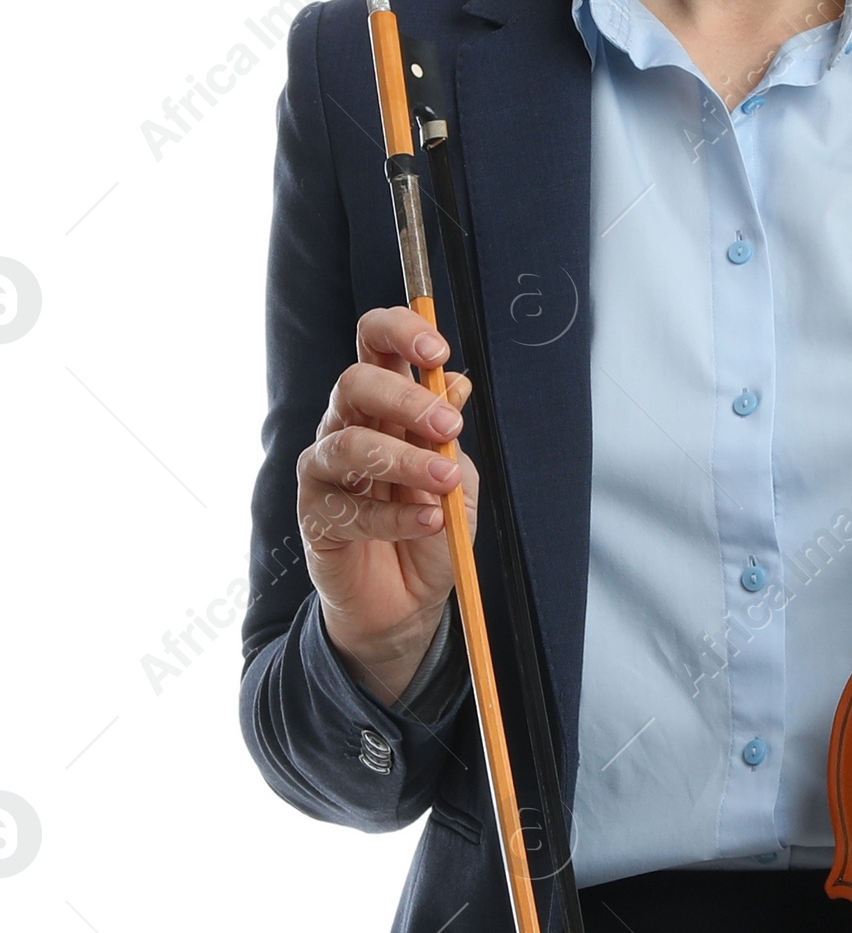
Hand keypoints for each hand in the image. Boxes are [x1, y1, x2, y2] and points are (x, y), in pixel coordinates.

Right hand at [296, 306, 479, 703]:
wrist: (408, 599)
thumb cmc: (429, 525)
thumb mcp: (455, 474)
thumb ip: (448, 432)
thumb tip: (455, 382)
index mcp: (382, 404)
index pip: (374, 344)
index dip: (398, 333)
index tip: (436, 349)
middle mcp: (346, 427)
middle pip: (354, 385)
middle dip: (405, 400)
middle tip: (449, 428)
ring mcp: (324, 471)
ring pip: (347, 444)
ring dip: (404, 461)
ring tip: (444, 482)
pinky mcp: (315, 516)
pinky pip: (350, 508)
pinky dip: (397, 516)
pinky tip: (429, 522)